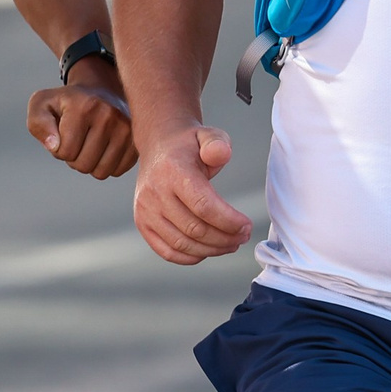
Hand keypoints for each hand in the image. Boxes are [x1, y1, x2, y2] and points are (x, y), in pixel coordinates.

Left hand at [26, 69, 136, 179]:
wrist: (102, 89)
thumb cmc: (67, 102)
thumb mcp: (42, 104)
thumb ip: (38, 123)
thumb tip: (54, 145)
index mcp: (84, 106)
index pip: (63, 151)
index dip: (57, 147)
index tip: (63, 132)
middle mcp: (110, 115)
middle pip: (82, 165)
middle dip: (74, 157)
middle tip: (78, 138)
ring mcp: (128, 129)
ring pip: (101, 172)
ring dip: (91, 163)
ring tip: (91, 142)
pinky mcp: (137, 141)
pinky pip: (117, 171)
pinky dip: (107, 165)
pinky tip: (105, 146)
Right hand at [132, 125, 252, 264]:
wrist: (158, 146)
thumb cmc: (188, 145)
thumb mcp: (207, 134)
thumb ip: (217, 143)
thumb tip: (220, 154)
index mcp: (172, 170)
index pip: (203, 205)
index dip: (229, 221)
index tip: (247, 226)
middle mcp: (154, 192)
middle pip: (195, 228)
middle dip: (225, 238)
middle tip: (243, 236)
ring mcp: (145, 210)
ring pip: (182, 244)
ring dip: (212, 250)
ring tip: (231, 244)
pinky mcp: (143, 223)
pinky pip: (167, 251)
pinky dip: (191, 257)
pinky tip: (209, 250)